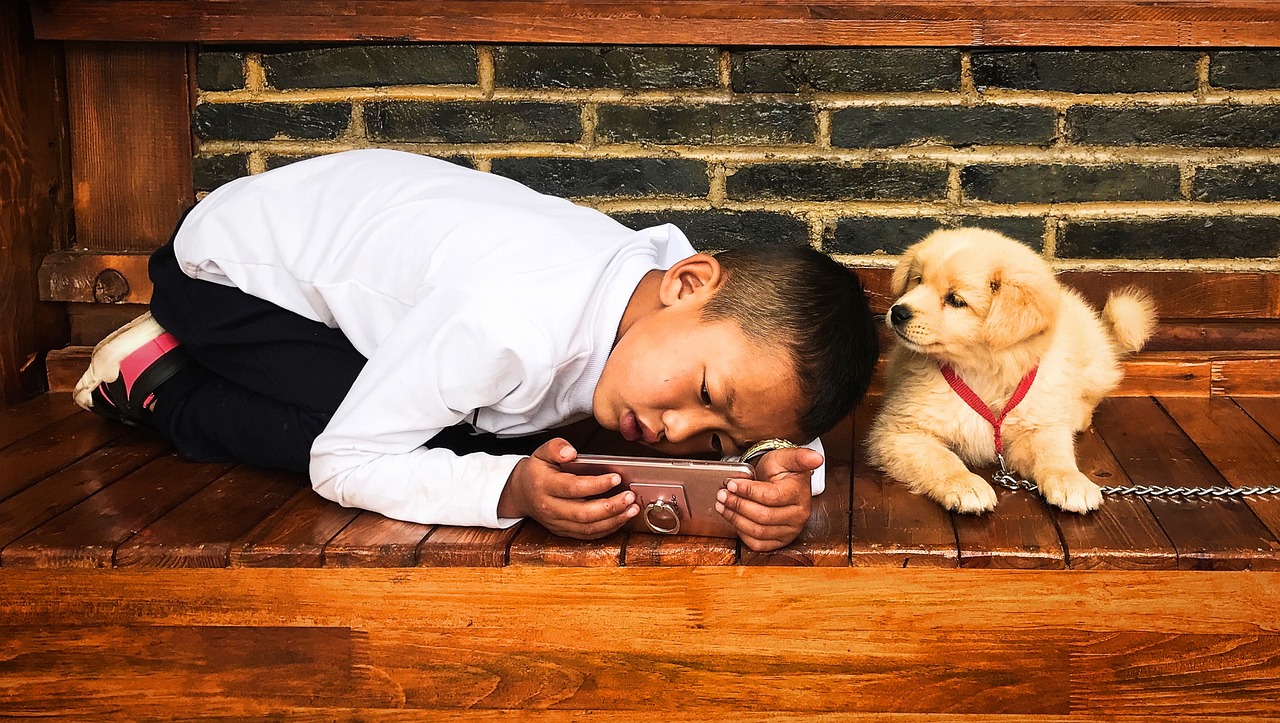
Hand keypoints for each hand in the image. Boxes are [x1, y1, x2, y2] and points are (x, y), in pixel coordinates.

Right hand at [497, 438, 638, 538]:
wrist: (520, 494)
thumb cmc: (536, 472)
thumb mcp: (541, 453)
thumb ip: (556, 447)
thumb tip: (571, 453)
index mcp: (544, 486)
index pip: (572, 487)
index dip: (596, 484)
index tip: (616, 477)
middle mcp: (550, 508)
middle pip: (583, 513)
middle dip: (610, 506)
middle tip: (629, 496)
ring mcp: (557, 523)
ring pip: (587, 528)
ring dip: (613, 520)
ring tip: (632, 509)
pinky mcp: (564, 532)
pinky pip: (587, 535)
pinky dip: (607, 529)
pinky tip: (621, 519)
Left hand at [716, 446, 821, 551]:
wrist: (781, 483)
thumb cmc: (781, 470)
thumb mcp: (786, 457)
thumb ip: (800, 456)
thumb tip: (816, 458)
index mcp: (799, 494)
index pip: (771, 497)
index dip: (748, 491)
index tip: (731, 483)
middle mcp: (798, 515)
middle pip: (763, 516)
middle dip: (738, 505)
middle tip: (721, 495)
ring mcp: (790, 531)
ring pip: (758, 531)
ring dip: (736, 519)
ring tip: (722, 505)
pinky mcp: (780, 541)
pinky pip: (758, 544)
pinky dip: (742, 533)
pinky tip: (734, 519)